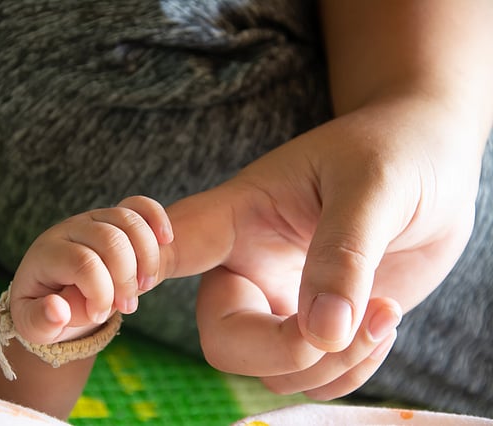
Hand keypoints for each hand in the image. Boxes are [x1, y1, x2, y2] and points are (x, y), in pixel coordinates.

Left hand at [10, 196, 172, 343]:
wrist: (65, 293)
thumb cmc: (51, 310)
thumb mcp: (37, 325)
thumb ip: (41, 321)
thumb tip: (57, 310)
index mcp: (47, 254)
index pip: (83, 263)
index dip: (100, 293)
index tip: (97, 316)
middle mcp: (70, 229)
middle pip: (111, 240)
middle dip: (127, 279)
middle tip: (127, 307)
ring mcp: (94, 218)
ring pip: (129, 221)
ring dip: (147, 257)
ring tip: (145, 286)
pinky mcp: (114, 217)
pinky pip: (140, 205)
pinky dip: (157, 218)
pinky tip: (166, 240)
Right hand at [161, 95, 483, 397]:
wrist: (433, 163)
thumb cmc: (392, 151)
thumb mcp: (370, 187)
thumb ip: (342, 256)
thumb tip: (321, 336)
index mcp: (240, 216)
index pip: (175, 245)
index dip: (140, 271)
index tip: (131, 291)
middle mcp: (249, 266)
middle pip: (224, 339)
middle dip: (282, 352)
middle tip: (344, 328)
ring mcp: (283, 301)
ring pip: (275, 372)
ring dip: (334, 363)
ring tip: (383, 312)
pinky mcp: (319, 326)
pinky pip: (317, 377)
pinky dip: (353, 368)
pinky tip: (384, 320)